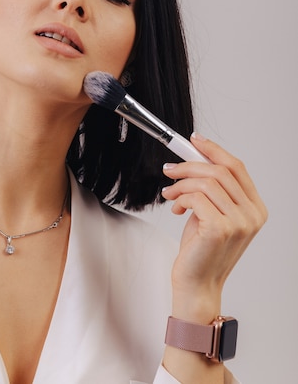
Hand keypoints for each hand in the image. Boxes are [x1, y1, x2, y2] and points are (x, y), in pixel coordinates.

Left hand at [161, 133, 267, 320]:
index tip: (194, 140)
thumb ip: (210, 188)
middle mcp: (252, 215)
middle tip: (170, 169)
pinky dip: (180, 197)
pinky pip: (196, 197)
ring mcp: (239, 222)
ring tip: (169, 193)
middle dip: (190, 164)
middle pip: (220, 170)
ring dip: (181, 183)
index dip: (214, 150)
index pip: (237, 167)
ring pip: (206, 182)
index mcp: (255, 208)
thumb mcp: (210, 212)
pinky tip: (175, 207)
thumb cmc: (201, 250)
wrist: (196, 284)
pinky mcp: (221, 228)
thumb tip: (193, 158)